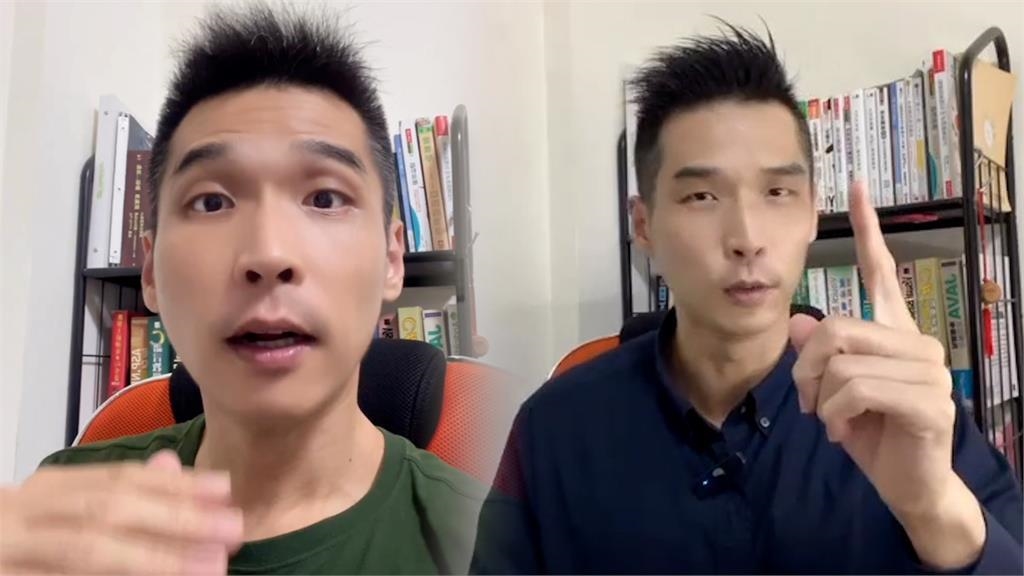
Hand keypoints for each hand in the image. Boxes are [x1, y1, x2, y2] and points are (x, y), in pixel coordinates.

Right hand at [0, 450, 243, 574]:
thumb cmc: (30, 543)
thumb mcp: (65, 508)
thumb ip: (115, 491)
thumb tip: (170, 461)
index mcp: (43, 493)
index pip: (116, 480)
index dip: (174, 485)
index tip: (225, 489)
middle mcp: (20, 520)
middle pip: (106, 513)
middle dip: (174, 519)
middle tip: (232, 530)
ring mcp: (10, 560)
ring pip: (89, 555)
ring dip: (156, 561)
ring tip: (211, 566)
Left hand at [790, 182, 984, 568]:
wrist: (909, 486)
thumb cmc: (873, 433)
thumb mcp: (834, 390)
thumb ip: (818, 352)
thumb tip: (796, 319)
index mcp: (893, 332)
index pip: (880, 271)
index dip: (868, 229)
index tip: (856, 187)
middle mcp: (915, 342)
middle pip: (835, 327)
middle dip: (806, 369)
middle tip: (810, 401)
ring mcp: (926, 370)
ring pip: (841, 360)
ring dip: (821, 398)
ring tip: (831, 420)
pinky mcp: (926, 401)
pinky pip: (856, 389)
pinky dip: (837, 414)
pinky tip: (845, 433)